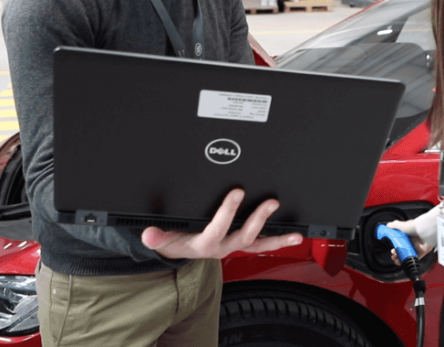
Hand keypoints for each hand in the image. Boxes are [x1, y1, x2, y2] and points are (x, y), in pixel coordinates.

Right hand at [141, 188, 302, 258]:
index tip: (236, 192)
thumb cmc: (171, 239)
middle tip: (271, 202)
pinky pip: (263, 245)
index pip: (216, 228)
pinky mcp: (242, 243)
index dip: (227, 212)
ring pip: (257, 243)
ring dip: (276, 236)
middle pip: (243, 236)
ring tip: (295, 233)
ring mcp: (234, 246)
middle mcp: (221, 247)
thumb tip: (147, 234)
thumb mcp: (161, 238)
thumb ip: (156, 237)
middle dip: (257, 219)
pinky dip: (280, 240)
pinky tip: (297, 235)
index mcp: (202, 244)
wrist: (178, 251)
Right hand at [384, 219, 432, 264]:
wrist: (424, 231)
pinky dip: (407, 261)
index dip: (394, 248)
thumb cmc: (414, 227)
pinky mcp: (420, 253)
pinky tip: (403, 261)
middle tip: (393, 255)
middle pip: (401, 251)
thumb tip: (388, 226)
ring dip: (400, 259)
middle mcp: (411, 242)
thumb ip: (394, 225)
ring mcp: (415, 248)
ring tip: (396, 259)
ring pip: (406, 256)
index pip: (398, 243)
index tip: (391, 250)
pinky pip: (413, 259)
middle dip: (396, 254)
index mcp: (406, 236)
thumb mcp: (401, 225)